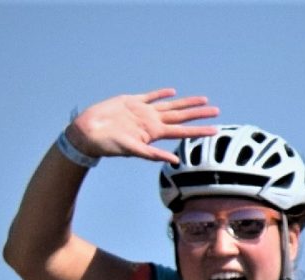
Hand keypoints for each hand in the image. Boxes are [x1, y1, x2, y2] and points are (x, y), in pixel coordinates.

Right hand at [65, 87, 218, 162]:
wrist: (89, 132)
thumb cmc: (108, 145)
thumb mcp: (133, 151)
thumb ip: (154, 155)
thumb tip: (176, 162)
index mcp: (154, 133)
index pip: (182, 131)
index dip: (199, 130)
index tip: (215, 129)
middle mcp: (152, 122)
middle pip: (181, 117)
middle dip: (199, 114)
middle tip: (216, 111)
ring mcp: (143, 112)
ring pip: (170, 106)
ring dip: (186, 103)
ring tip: (203, 100)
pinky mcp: (131, 102)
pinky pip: (150, 96)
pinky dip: (161, 94)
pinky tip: (172, 92)